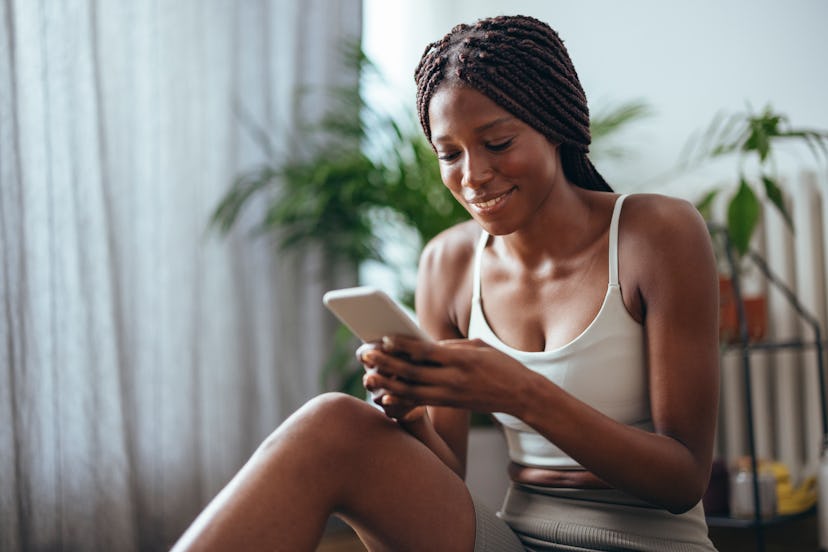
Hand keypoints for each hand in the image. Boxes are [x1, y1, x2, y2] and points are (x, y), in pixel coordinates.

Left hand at [359, 336, 530, 415]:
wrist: (521, 395)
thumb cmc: (501, 365)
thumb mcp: (478, 346)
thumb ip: (450, 346)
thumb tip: (422, 345)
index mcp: (461, 359)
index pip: (426, 351)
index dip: (403, 346)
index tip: (383, 339)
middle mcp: (453, 379)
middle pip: (412, 372)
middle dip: (386, 363)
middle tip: (364, 355)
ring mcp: (451, 394)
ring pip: (412, 390)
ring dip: (387, 382)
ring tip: (367, 375)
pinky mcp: (451, 404)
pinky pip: (421, 402)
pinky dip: (401, 398)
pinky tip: (384, 395)